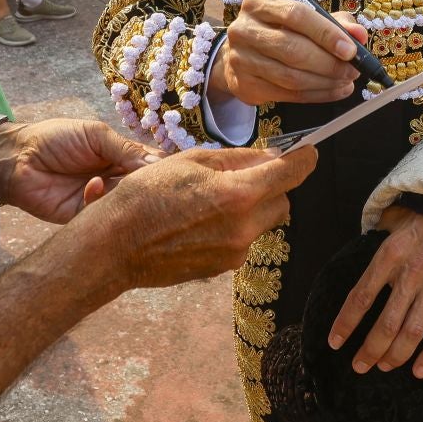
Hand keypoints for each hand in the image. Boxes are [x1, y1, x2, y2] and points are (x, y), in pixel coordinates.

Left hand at [0, 119, 154, 222]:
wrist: (18, 158)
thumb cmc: (56, 139)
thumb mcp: (95, 135)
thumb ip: (125, 149)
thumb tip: (158, 162)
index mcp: (122, 156)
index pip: (152, 164)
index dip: (163, 168)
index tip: (173, 170)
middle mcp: (116, 179)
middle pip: (143, 187)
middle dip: (147, 185)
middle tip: (149, 181)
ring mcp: (101, 199)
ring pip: (126, 204)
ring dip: (124, 193)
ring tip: (114, 179)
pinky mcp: (84, 216)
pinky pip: (103, 215)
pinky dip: (100, 200)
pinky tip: (91, 186)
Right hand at [76, 145, 318, 287]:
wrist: (113, 246)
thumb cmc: (145, 196)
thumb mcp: (190, 162)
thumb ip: (235, 159)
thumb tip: (268, 156)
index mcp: (238, 195)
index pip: (291, 175)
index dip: (304, 159)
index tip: (308, 151)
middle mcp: (244, 229)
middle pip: (282, 202)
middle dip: (272, 186)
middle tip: (245, 174)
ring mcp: (234, 254)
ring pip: (262, 224)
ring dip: (251, 208)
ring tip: (212, 199)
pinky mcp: (221, 269)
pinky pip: (241, 241)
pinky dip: (233, 227)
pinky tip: (200, 221)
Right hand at [212, 0, 367, 105]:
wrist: (242, 54)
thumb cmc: (280, 30)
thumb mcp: (304, 17)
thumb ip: (334, 22)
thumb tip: (358, 34)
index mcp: (259, 4)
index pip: (296, 15)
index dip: (327, 33)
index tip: (350, 50)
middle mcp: (244, 29)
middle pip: (293, 49)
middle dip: (329, 63)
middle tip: (353, 70)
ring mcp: (240, 59)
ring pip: (291, 77)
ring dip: (325, 82)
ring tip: (346, 81)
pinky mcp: (244, 85)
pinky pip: (288, 95)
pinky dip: (316, 95)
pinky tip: (332, 91)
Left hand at [330, 206, 422, 378]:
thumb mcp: (394, 217)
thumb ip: (376, 230)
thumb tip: (362, 235)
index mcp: (389, 255)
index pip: (361, 296)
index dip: (346, 323)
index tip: (335, 342)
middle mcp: (410, 274)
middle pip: (386, 323)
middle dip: (370, 350)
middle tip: (359, 366)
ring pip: (412, 332)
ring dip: (396, 355)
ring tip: (383, 367)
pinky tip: (420, 371)